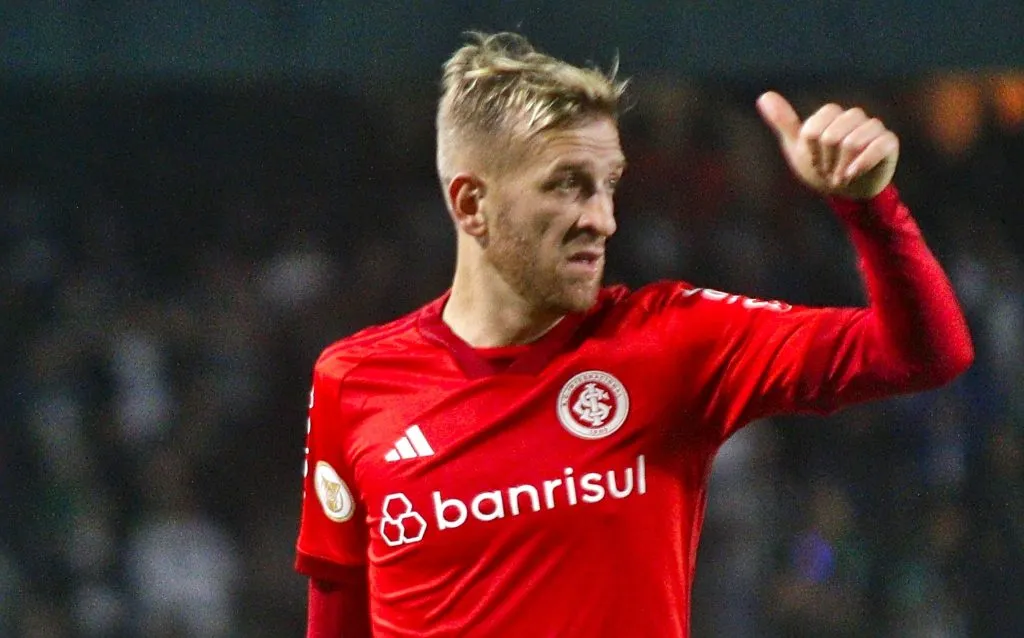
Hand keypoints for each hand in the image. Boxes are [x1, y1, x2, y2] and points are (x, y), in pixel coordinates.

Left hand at [756, 91, 898, 199]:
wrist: (847, 192)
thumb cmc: (820, 166)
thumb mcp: (797, 147)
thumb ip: (784, 122)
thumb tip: (764, 95)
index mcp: (831, 114)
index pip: (813, 130)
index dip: (810, 152)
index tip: (813, 161)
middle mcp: (854, 116)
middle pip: (831, 137)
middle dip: (825, 162)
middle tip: (828, 172)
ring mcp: (873, 128)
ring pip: (852, 143)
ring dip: (840, 168)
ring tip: (840, 176)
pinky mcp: (888, 142)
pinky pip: (877, 147)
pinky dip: (861, 165)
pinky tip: (851, 175)